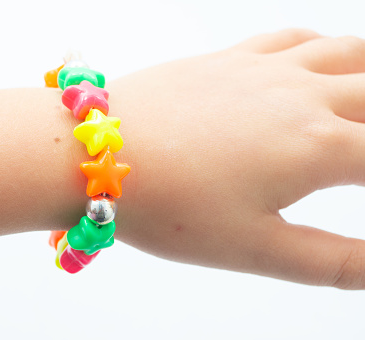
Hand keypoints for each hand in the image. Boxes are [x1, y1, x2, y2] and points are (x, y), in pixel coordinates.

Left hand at [108, 29, 364, 288]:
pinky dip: (323, 48)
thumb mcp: (256, 248)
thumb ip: (333, 262)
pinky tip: (319, 64)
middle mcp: (302, 96)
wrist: (98, 154)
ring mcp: (265, 69)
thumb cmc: (170, 205)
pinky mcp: (230, 58)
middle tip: (364, 154)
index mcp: (318, 148)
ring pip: (348, 53)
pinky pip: (293, 38)